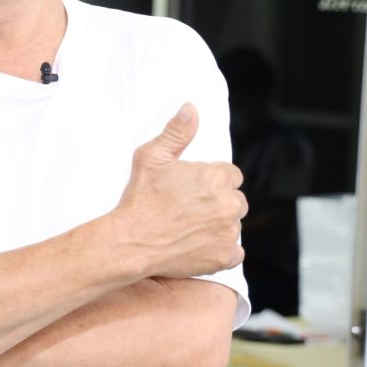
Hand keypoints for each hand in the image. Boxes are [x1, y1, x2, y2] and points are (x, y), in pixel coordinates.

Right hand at [115, 103, 246, 278]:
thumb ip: (176, 132)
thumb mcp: (152, 156)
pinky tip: (199, 247)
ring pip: (233, 225)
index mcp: (217, 176)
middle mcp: (228, 203)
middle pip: (236, 201)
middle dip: (218, 204)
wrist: (131, 241)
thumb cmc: (140, 199)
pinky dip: (221, 251)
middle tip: (189, 211)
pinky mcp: (224, 256)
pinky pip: (235, 252)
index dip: (212, 182)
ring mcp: (228, 231)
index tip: (193, 191)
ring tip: (190, 230)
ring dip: (218, 227)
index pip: (231, 176)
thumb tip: (190, 109)